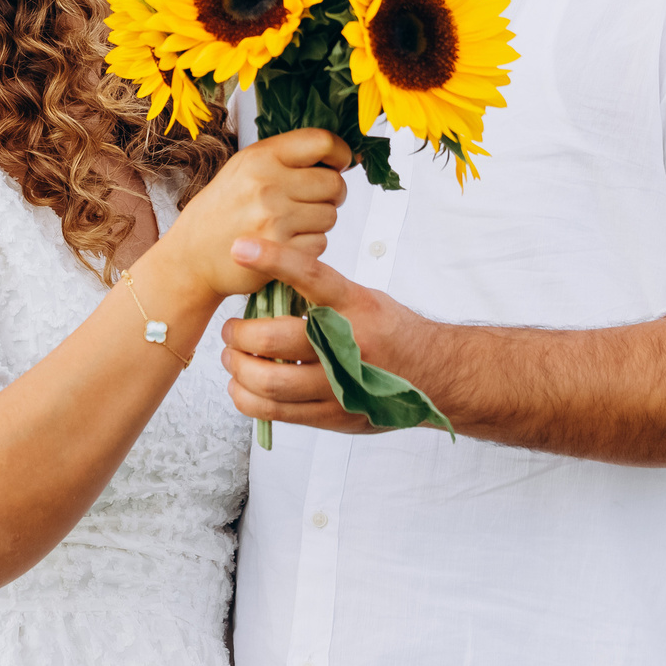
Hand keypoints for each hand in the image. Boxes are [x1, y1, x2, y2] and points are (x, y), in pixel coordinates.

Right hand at [159, 129, 350, 302]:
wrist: (192, 255)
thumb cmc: (222, 209)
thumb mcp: (244, 168)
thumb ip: (286, 158)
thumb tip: (339, 155)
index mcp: (261, 157)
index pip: (323, 142)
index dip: (340, 154)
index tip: (339, 164)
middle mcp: (267, 184)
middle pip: (335, 183)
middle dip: (332, 193)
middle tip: (313, 200)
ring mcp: (274, 219)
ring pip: (330, 215)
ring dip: (318, 221)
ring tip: (291, 223)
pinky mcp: (281, 252)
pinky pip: (320, 243)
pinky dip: (309, 245)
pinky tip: (286, 242)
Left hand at [220, 236, 420, 436]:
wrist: (434, 374)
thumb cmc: (391, 331)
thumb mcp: (362, 299)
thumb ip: (320, 296)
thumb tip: (266, 286)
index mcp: (356, 305)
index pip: (310, 275)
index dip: (272, 259)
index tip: (239, 249)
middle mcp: (349, 344)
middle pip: (275, 340)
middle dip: (239, 334)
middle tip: (231, 329)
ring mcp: (342, 385)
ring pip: (270, 383)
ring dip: (238, 368)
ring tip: (232, 357)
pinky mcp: (335, 416)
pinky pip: (277, 413)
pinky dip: (247, 398)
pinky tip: (241, 386)